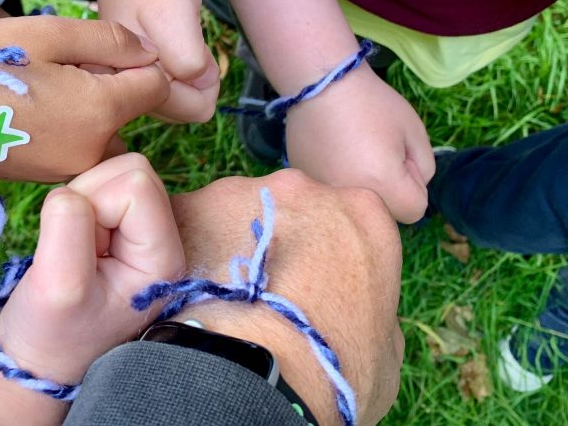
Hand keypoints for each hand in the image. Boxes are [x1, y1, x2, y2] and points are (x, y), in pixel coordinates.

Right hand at [0, 17, 171, 181]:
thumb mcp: (49, 34)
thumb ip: (111, 41)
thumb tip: (151, 54)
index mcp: (101, 111)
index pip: (158, 85)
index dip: (138, 61)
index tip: (102, 51)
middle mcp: (95, 149)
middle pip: (129, 109)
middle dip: (108, 84)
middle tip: (57, 66)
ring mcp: (70, 168)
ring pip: (103, 127)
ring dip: (86, 105)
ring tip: (38, 86)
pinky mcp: (48, 177)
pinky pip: (77, 145)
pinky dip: (66, 125)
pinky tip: (30, 108)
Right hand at [0, 153, 184, 425]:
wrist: (41, 359)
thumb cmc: (51, 333)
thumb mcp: (56, 286)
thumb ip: (68, 228)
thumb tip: (71, 192)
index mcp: (164, 257)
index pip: (135, 184)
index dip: (95, 203)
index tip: (78, 250)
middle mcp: (166, 239)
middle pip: (133, 170)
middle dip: (90, 196)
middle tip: (74, 246)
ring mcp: (147, 231)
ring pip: (116, 172)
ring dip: (83, 200)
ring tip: (75, 247)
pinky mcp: (124, 226)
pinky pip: (103, 186)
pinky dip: (80, 204)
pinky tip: (77, 242)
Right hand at [68, 0, 219, 122]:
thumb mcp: (175, 12)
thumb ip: (187, 56)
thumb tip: (200, 84)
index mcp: (125, 82)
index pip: (190, 109)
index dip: (200, 78)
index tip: (184, 40)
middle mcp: (121, 93)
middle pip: (185, 110)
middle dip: (194, 79)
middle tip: (180, 37)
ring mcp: (126, 88)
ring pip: (180, 102)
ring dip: (187, 73)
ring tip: (171, 36)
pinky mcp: (132, 79)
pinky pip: (172, 90)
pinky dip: (179, 68)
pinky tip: (165, 42)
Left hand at [170, 169, 404, 425]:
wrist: (259, 378)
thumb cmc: (331, 371)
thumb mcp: (383, 346)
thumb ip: (370, 303)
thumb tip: (354, 307)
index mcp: (362, 214)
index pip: (345, 219)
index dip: (326, 252)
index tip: (313, 284)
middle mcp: (303, 189)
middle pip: (285, 207)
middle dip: (274, 240)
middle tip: (263, 294)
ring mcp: (241, 193)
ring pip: (232, 213)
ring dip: (227, 245)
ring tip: (220, 300)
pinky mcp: (190, 207)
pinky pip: (184, 225)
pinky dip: (184, 252)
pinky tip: (186, 294)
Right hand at [286, 63, 433, 222]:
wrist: (321, 84)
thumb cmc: (373, 103)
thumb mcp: (414, 131)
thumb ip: (425, 168)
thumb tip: (411, 187)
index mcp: (383, 186)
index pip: (416, 210)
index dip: (413, 182)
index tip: (398, 155)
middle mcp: (352, 199)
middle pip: (385, 213)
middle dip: (389, 190)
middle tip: (376, 153)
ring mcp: (325, 194)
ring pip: (357, 206)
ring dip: (361, 188)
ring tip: (352, 152)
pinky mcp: (307, 184)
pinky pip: (333, 194)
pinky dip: (337, 179)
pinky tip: (332, 152)